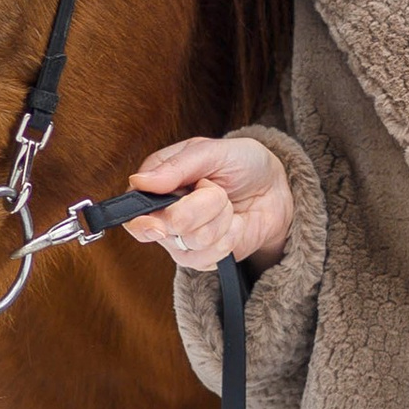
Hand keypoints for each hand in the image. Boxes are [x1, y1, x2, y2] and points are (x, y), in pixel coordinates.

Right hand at [124, 133, 292, 272]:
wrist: (275, 190)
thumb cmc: (241, 164)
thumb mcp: (214, 151)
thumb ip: (177, 165)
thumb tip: (140, 181)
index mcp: (157, 183)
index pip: (133, 210)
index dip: (145, 218)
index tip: (160, 222)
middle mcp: (163, 214)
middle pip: (164, 227)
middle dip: (200, 207)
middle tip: (214, 189)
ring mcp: (181, 239)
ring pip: (192, 241)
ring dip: (220, 219)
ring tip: (226, 203)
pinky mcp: (202, 258)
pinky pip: (209, 258)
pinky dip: (229, 238)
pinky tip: (233, 224)